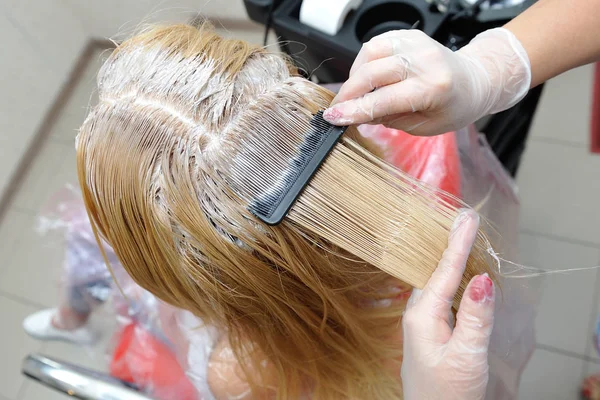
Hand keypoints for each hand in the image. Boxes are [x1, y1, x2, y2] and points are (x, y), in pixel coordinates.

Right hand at [323, 28, 530, 135]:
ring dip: (354, 76)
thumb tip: (357, 114)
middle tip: (336, 109)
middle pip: (372, 73)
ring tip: (354, 94)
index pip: (384, 99)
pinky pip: (376, 44)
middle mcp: (426, 60)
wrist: (474, 81)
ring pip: (369, 53)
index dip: (355, 110)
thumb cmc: (453, 107)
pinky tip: (365, 77)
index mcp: (434, 87)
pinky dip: (364, 62)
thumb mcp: (423, 126)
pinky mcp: (409, 35)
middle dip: (348, 93)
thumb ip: (389, 119)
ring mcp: (417, 43)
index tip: (333, 118)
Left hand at [401, 209, 494, 399]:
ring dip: (450, 256)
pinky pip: (439, 291)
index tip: (468, 218)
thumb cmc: (446, 394)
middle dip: (451, 242)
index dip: (458, 244)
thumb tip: (482, 280)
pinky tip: (458, 269)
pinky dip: (450, 274)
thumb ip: (476, 318)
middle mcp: (417, 312)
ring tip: (462, 232)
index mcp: (423, 316)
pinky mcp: (429, 328)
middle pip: (435, 269)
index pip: (444, 271)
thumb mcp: (467, 357)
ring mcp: (421, 320)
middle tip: (464, 216)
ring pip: (435, 279)